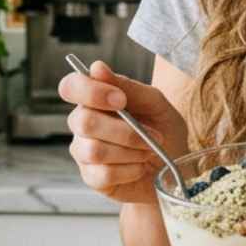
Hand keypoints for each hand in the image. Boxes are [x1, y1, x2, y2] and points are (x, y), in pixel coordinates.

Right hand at [59, 60, 189, 204]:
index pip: (70, 87)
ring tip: (149, 151)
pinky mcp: (92, 178)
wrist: (174, 164)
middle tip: (153, 135)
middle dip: (125, 131)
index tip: (120, 100)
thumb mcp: (155, 103)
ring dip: (131, 151)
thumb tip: (97, 67)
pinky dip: (130, 170)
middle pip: (83, 122)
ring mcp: (83, 152)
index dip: (90, 92)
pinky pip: (104, 174)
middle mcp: (82, 124)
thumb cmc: (162, 128)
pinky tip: (139, 167)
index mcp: (94, 99)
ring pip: (94, 151)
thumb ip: (127, 86)